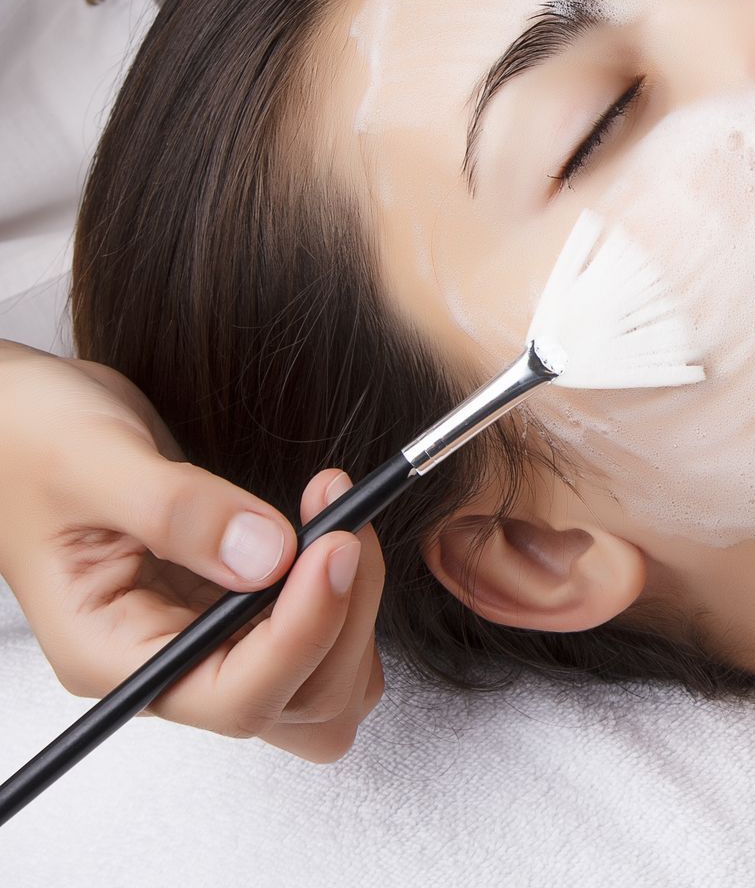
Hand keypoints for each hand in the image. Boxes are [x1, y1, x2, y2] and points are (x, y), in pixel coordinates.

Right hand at [0, 340, 385, 763]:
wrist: (19, 416)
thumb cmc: (26, 437)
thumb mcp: (90, 459)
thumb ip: (177, 510)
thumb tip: (271, 556)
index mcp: (113, 653)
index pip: (235, 697)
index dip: (303, 632)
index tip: (335, 547)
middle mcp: (167, 662)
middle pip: (300, 704)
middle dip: (344, 619)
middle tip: (344, 523)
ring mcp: (207, 639)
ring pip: (324, 682)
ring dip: (355, 608)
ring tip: (338, 516)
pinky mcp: (239, 606)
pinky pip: (322, 633)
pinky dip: (347, 589)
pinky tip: (327, 523)